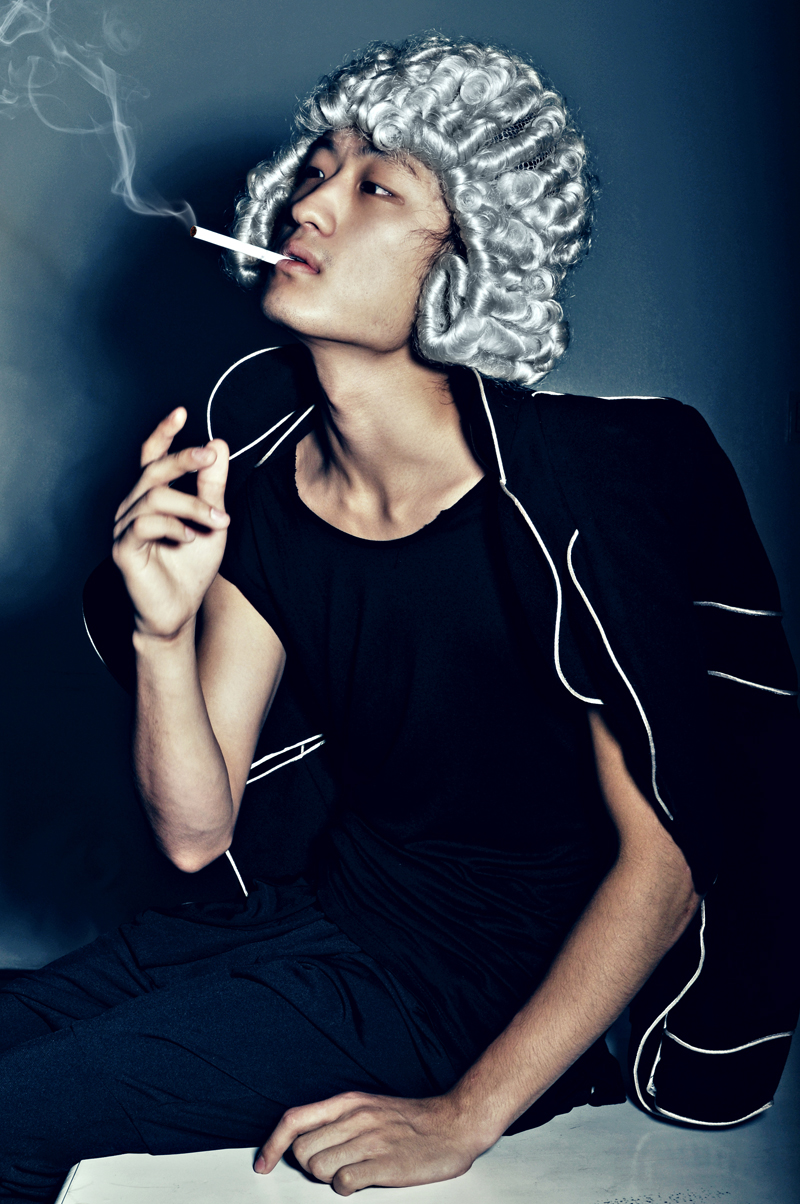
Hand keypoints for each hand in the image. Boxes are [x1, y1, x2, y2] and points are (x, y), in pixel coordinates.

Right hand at [112, 407, 230, 639]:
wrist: (178, 612)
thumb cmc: (191, 568)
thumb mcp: (212, 521)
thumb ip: (213, 485)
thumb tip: (218, 445)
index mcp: (151, 496)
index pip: (152, 456)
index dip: (163, 433)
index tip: (181, 412)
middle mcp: (133, 506)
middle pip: (154, 469)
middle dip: (184, 458)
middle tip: (211, 457)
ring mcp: (124, 526)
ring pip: (155, 496)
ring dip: (192, 504)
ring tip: (218, 522)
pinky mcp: (123, 548)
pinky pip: (145, 524)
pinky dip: (173, 526)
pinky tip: (191, 538)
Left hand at [254, 1090, 486, 1195]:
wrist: (455, 1124)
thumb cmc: (411, 1121)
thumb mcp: (370, 1107)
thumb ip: (338, 1120)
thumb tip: (303, 1142)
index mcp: (348, 1102)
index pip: (294, 1119)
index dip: (272, 1145)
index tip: (263, 1165)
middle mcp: (355, 1117)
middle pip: (302, 1151)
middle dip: (310, 1166)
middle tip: (334, 1166)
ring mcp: (369, 1140)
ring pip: (318, 1168)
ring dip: (330, 1177)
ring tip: (353, 1171)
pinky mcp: (384, 1164)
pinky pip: (343, 1184)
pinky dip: (347, 1188)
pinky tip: (363, 1181)